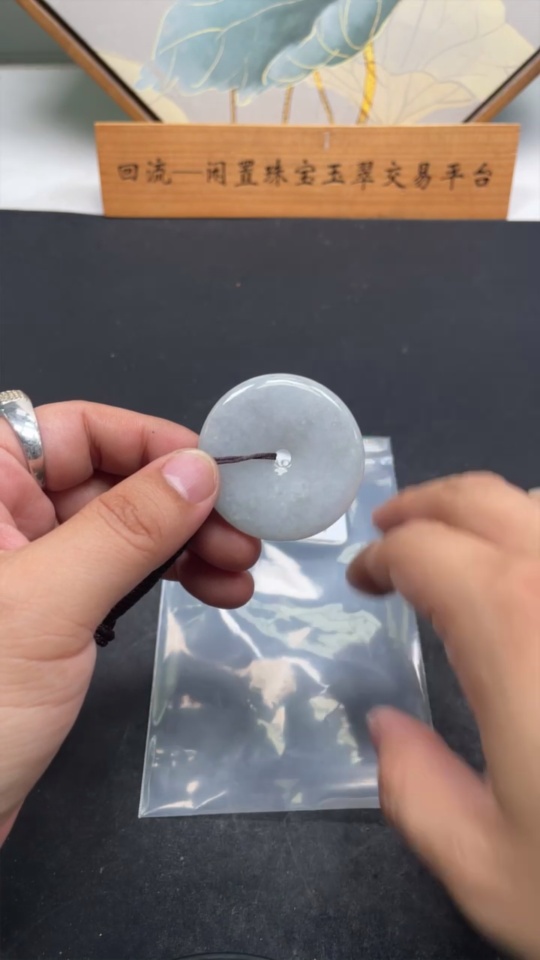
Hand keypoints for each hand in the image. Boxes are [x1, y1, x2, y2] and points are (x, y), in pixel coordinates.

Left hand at [0, 402, 259, 842]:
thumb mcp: (48, 603)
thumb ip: (126, 529)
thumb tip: (201, 469)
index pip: (74, 430)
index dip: (150, 443)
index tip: (217, 472)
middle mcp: (3, 517)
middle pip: (109, 478)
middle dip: (182, 504)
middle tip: (244, 535)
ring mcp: (27, 567)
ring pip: (122, 529)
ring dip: (187, 544)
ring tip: (241, 571)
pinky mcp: (49, 614)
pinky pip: (117, 576)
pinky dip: (167, 580)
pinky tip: (215, 592)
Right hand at [348, 473, 539, 958]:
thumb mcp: (492, 868)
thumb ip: (415, 790)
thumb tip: (386, 729)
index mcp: (517, 628)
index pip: (425, 551)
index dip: (382, 557)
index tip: (366, 581)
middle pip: (486, 499)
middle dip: (426, 505)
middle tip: (394, 529)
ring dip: (495, 514)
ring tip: (467, 550)